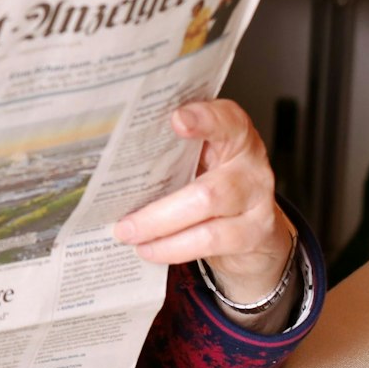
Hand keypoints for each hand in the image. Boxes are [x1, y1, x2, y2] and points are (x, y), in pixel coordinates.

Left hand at [111, 99, 293, 301]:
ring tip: (128, 235)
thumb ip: (169, 149)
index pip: (224, 118)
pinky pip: (211, 240)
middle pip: (206, 182)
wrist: (254, 229)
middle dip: (157, 209)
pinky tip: (150, 250)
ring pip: (206, 210)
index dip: (203, 118)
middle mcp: (249, 162)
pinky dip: (175, 247)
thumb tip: (111, 158)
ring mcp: (256, 198)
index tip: (176, 120)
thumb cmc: (213, 181)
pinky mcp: (254, 231)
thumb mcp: (197, 157)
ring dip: (160, 227)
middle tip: (122, 222)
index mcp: (232, 132)